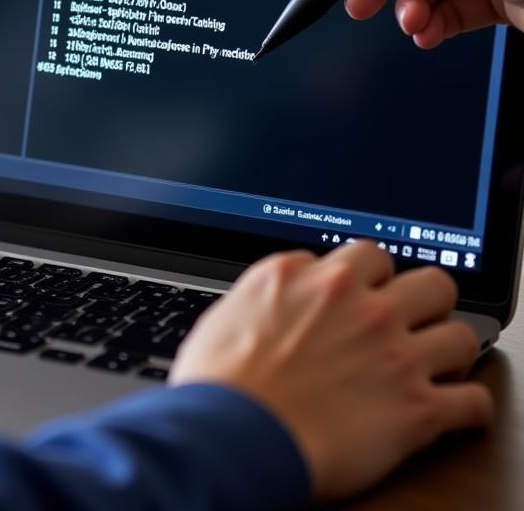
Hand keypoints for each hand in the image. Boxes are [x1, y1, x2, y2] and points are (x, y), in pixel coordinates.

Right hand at [169, 243, 492, 501]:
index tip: (363, 298)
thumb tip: (285, 293)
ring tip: (434, 364)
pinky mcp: (416, 408)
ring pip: (460, 332)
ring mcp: (392, 352)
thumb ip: (271, 293)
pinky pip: (473, 401)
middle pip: (427, 280)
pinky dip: (467, 407)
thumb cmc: (218, 382)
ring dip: (449, 349)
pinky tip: (451, 409)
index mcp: (306, 277)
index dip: (365, 281)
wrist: (230, 434)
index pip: (363, 257)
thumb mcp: (228, 309)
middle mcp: (356, 304)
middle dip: (423, 300)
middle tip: (409, 322)